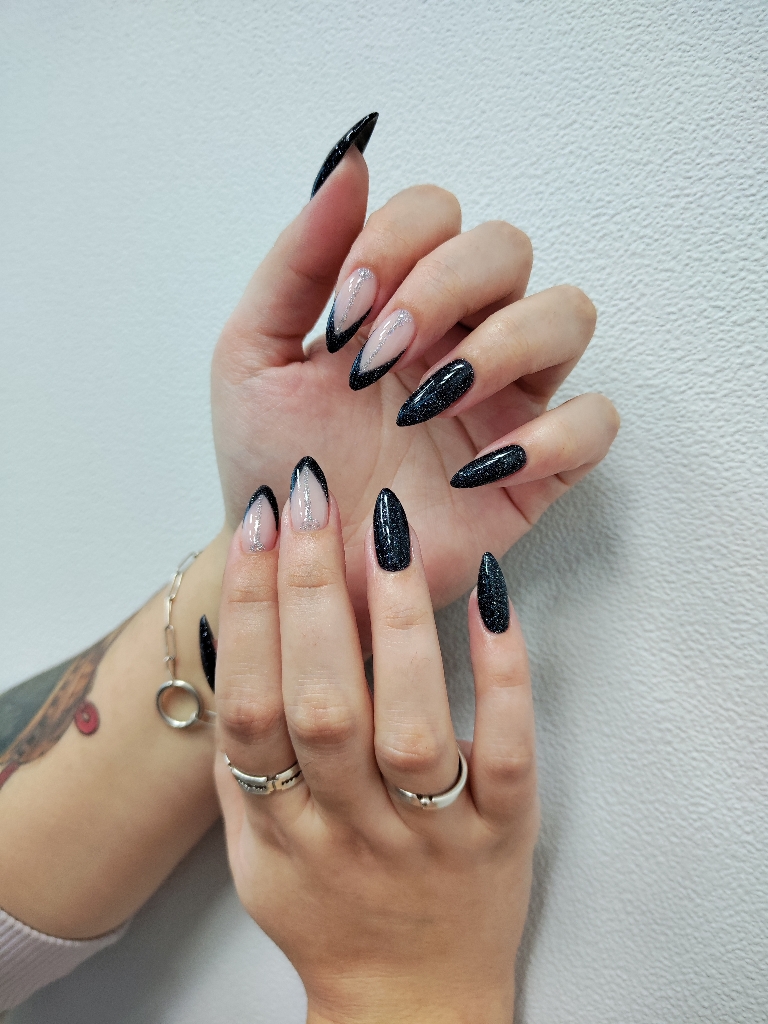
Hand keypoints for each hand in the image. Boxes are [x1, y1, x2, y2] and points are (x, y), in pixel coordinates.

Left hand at [211, 119, 618, 645]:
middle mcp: (462, 335)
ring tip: (429, 404)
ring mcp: (505, 399)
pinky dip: (553, 434)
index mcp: (398, 300)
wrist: (291, 562)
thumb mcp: (252, 354)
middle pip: (509, 246)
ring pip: (569, 313)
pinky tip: (474, 468)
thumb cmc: (272, 459)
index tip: (345, 313)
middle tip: (382, 355)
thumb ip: (298, 261)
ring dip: (503, 341)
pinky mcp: (536, 469)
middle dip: (446, 285)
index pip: (438, 213)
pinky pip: (596, 423)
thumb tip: (351, 157)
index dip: (399, 243)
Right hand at [214, 465, 537, 1022]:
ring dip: (395, 625)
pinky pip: (508, 752)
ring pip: (411, 727)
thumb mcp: (256, 846)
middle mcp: (353, 826)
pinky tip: (492, 598)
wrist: (412, 995)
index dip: (250, 610)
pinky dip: (502, 674)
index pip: (252, 707)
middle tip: (314, 497)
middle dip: (307, 592)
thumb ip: (240, 756)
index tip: (261, 523)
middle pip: (323, 706)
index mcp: (282, 824)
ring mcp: (432, 830)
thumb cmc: (327, 905)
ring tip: (387, 533)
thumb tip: (232, 640)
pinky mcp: (504, 831)